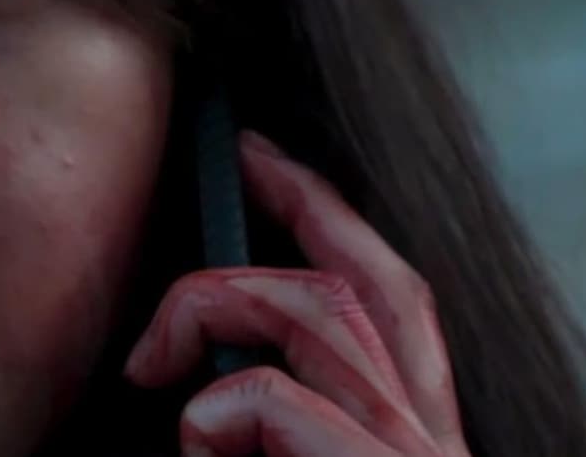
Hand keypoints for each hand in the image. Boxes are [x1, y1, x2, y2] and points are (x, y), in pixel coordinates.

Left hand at [124, 133, 470, 456]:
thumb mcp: (296, 452)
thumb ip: (292, 407)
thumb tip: (214, 349)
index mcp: (416, 436)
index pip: (394, 302)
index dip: (336, 220)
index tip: (270, 164)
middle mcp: (433, 443)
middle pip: (387, 285)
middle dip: (310, 204)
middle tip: (245, 157)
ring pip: (327, 315)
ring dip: (222, 308)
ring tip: (152, 362)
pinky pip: (273, 398)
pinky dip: (213, 412)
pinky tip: (194, 448)